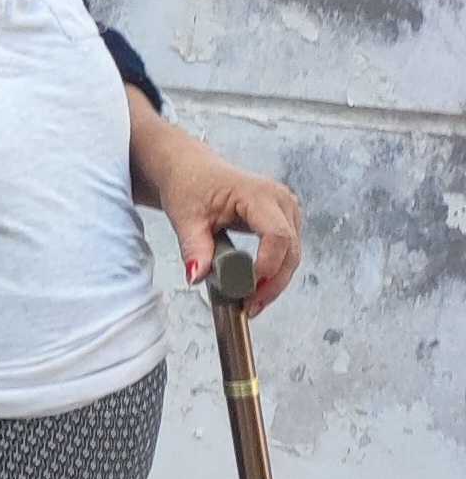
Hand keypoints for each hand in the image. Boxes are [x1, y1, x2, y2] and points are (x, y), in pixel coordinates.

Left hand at [139, 120, 303, 304]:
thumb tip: (197, 276)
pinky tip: (256, 289)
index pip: (277, 236)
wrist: (193, 170)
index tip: (248, 290)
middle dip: (272, 284)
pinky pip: (287, 252)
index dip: (267, 267)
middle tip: (249, 308)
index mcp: (259, 194)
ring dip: (275, 282)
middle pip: (291, 251)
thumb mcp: (186, 218)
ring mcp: (287, 210)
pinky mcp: (285, 220)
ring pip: (293, 256)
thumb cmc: (190, 185)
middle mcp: (281, 201)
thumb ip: (194, 247)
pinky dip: (274, 273)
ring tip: (251, 303)